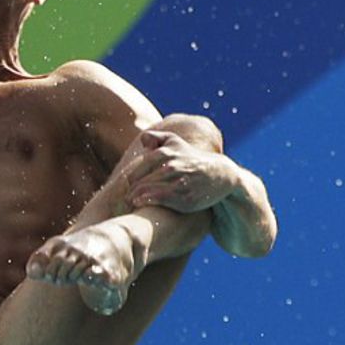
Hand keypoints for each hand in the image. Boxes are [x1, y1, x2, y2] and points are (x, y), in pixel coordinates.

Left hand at [123, 130, 237, 213]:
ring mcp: (177, 181)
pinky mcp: (185, 197)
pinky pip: (158, 199)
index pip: (135, 172)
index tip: (125, 192)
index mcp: (164, 152)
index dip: (127, 184)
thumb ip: (158, 137)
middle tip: (124, 203)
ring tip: (130, 206)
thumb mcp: (177, 143)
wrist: (220, 175)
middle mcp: (170, 166)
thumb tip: (143, 140)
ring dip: (134, 200)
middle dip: (128, 193)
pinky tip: (140, 204)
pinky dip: (146, 201)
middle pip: (138, 183)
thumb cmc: (193, 159)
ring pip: (145, 191)